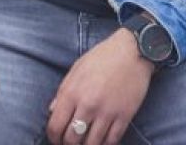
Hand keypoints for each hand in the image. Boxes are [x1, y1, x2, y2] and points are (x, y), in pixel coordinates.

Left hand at [46, 29, 154, 144]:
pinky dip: (105, 144)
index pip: (55, 127)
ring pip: (92, 144)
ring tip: (86, 142)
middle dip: (68, 144)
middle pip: (72, 139)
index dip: (53, 137)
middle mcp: (88, 105)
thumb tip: (52, 112)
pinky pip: (112, 140)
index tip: (57, 138)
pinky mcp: (124, 116)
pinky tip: (102, 140)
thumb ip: (62, 92)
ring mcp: (107, 112)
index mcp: (72, 93)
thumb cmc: (102, 57)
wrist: (133, 51)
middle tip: (71, 142)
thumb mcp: (76, 70)